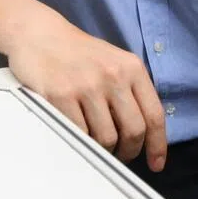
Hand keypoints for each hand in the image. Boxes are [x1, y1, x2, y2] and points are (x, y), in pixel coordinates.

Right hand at [6, 8, 166, 170]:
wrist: (40, 34)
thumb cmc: (78, 53)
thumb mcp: (114, 62)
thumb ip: (130, 92)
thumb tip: (144, 132)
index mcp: (131, 67)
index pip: (154, 114)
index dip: (157, 145)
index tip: (155, 164)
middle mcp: (113, 75)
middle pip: (133, 131)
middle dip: (128, 152)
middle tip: (119, 155)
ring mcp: (87, 86)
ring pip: (106, 138)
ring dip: (102, 150)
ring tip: (95, 143)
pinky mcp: (61, 95)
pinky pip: (79, 134)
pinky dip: (80, 142)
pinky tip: (77, 135)